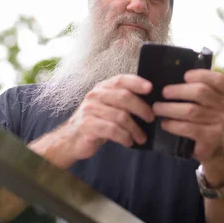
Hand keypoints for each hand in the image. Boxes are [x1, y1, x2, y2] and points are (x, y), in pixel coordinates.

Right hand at [30, 75, 153, 168]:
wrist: (72, 139)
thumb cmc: (97, 122)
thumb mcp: (109, 108)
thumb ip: (124, 102)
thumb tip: (150, 104)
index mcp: (102, 88)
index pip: (120, 79)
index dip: (136, 82)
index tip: (150, 88)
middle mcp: (95, 95)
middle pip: (124, 97)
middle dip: (142, 108)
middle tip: (151, 119)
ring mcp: (89, 110)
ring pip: (120, 116)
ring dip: (135, 129)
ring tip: (141, 138)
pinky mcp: (87, 125)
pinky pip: (112, 130)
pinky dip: (124, 137)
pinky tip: (128, 142)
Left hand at [153, 69, 223, 171]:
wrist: (219, 151)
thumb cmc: (208, 122)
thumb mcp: (211, 105)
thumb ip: (200, 92)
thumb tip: (172, 80)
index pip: (217, 79)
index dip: (200, 74)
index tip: (184, 76)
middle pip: (200, 92)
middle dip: (178, 91)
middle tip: (163, 93)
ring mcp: (221, 123)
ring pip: (191, 111)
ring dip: (169, 108)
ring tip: (157, 108)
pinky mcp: (211, 138)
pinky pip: (188, 128)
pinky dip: (173, 125)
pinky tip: (165, 124)